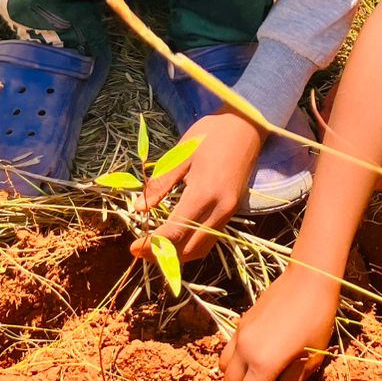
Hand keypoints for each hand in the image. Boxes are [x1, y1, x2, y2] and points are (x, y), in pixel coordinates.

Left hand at [133, 108, 264, 262]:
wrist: (247, 125)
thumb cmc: (211, 134)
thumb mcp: (181, 154)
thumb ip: (160, 184)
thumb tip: (139, 209)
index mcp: (204, 193)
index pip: (175, 231)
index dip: (153, 244)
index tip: (133, 248)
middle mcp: (220, 209)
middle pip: (189, 249)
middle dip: (163, 255)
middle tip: (141, 249)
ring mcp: (229, 212)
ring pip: (202, 248)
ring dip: (178, 254)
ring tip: (155, 247)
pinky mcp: (232, 211)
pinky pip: (211, 238)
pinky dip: (191, 245)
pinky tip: (176, 238)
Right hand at [221, 266, 340, 380]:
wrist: (309, 278)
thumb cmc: (316, 319)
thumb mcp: (310, 358)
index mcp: (263, 363)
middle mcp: (245, 350)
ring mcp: (239, 335)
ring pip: (224, 370)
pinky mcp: (240, 323)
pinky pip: (227, 351)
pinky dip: (234, 364)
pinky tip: (252, 362)